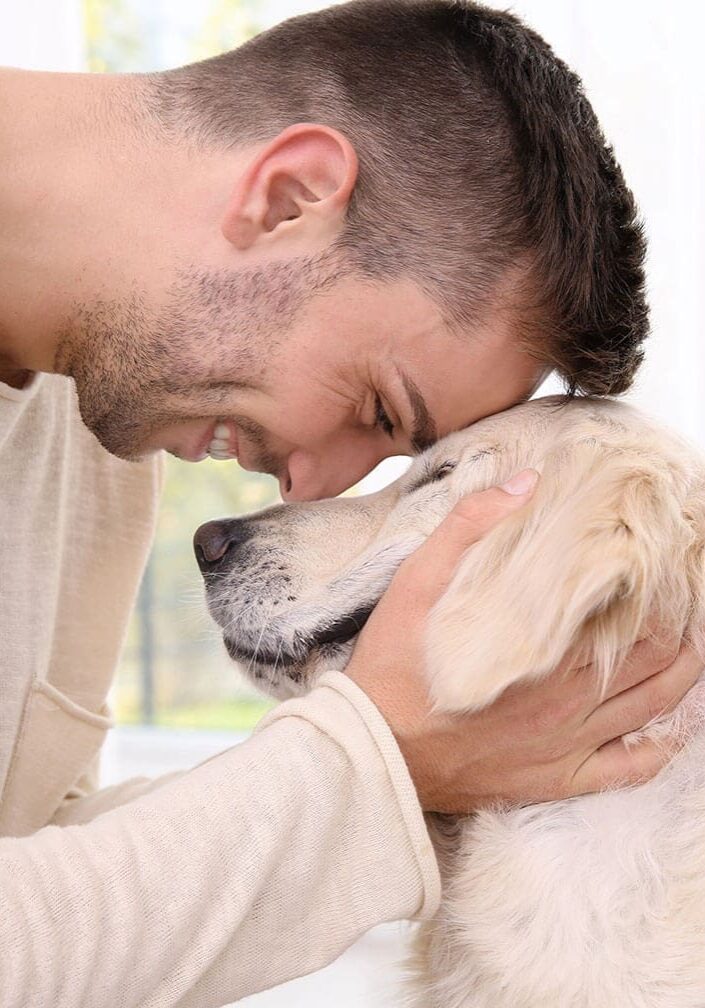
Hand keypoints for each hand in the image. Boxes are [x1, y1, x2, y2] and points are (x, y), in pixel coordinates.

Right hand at [345, 471, 702, 812]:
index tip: (665, 561)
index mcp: (547, 648)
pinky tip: (672, 728)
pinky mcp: (555, 779)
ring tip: (694, 644)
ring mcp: (568, 744)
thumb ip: (470, 528)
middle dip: (678, 623)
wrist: (374, 750)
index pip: (629, 610)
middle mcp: (571, 699)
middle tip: (685, 598)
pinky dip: (661, 748)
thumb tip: (525, 485)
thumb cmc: (396, 667)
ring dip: (683, 673)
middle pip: (653, 656)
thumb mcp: (418, 582)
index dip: (656, 584)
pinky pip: (628, 770)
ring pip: (652, 706)